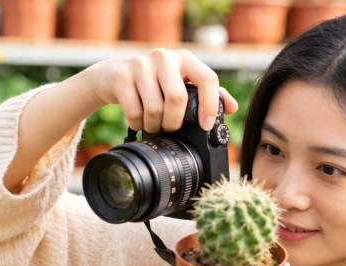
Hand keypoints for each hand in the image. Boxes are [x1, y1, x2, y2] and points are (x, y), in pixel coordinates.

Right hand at [84, 48, 238, 132]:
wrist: (112, 76)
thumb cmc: (154, 83)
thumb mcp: (181, 82)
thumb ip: (207, 93)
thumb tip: (233, 107)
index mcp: (185, 59)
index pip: (207, 79)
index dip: (210, 105)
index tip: (206, 125)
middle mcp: (164, 57)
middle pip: (178, 98)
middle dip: (175, 122)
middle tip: (170, 128)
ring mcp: (141, 64)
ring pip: (155, 108)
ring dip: (155, 125)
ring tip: (154, 125)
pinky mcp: (121, 75)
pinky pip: (135, 112)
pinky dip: (138, 124)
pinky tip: (138, 121)